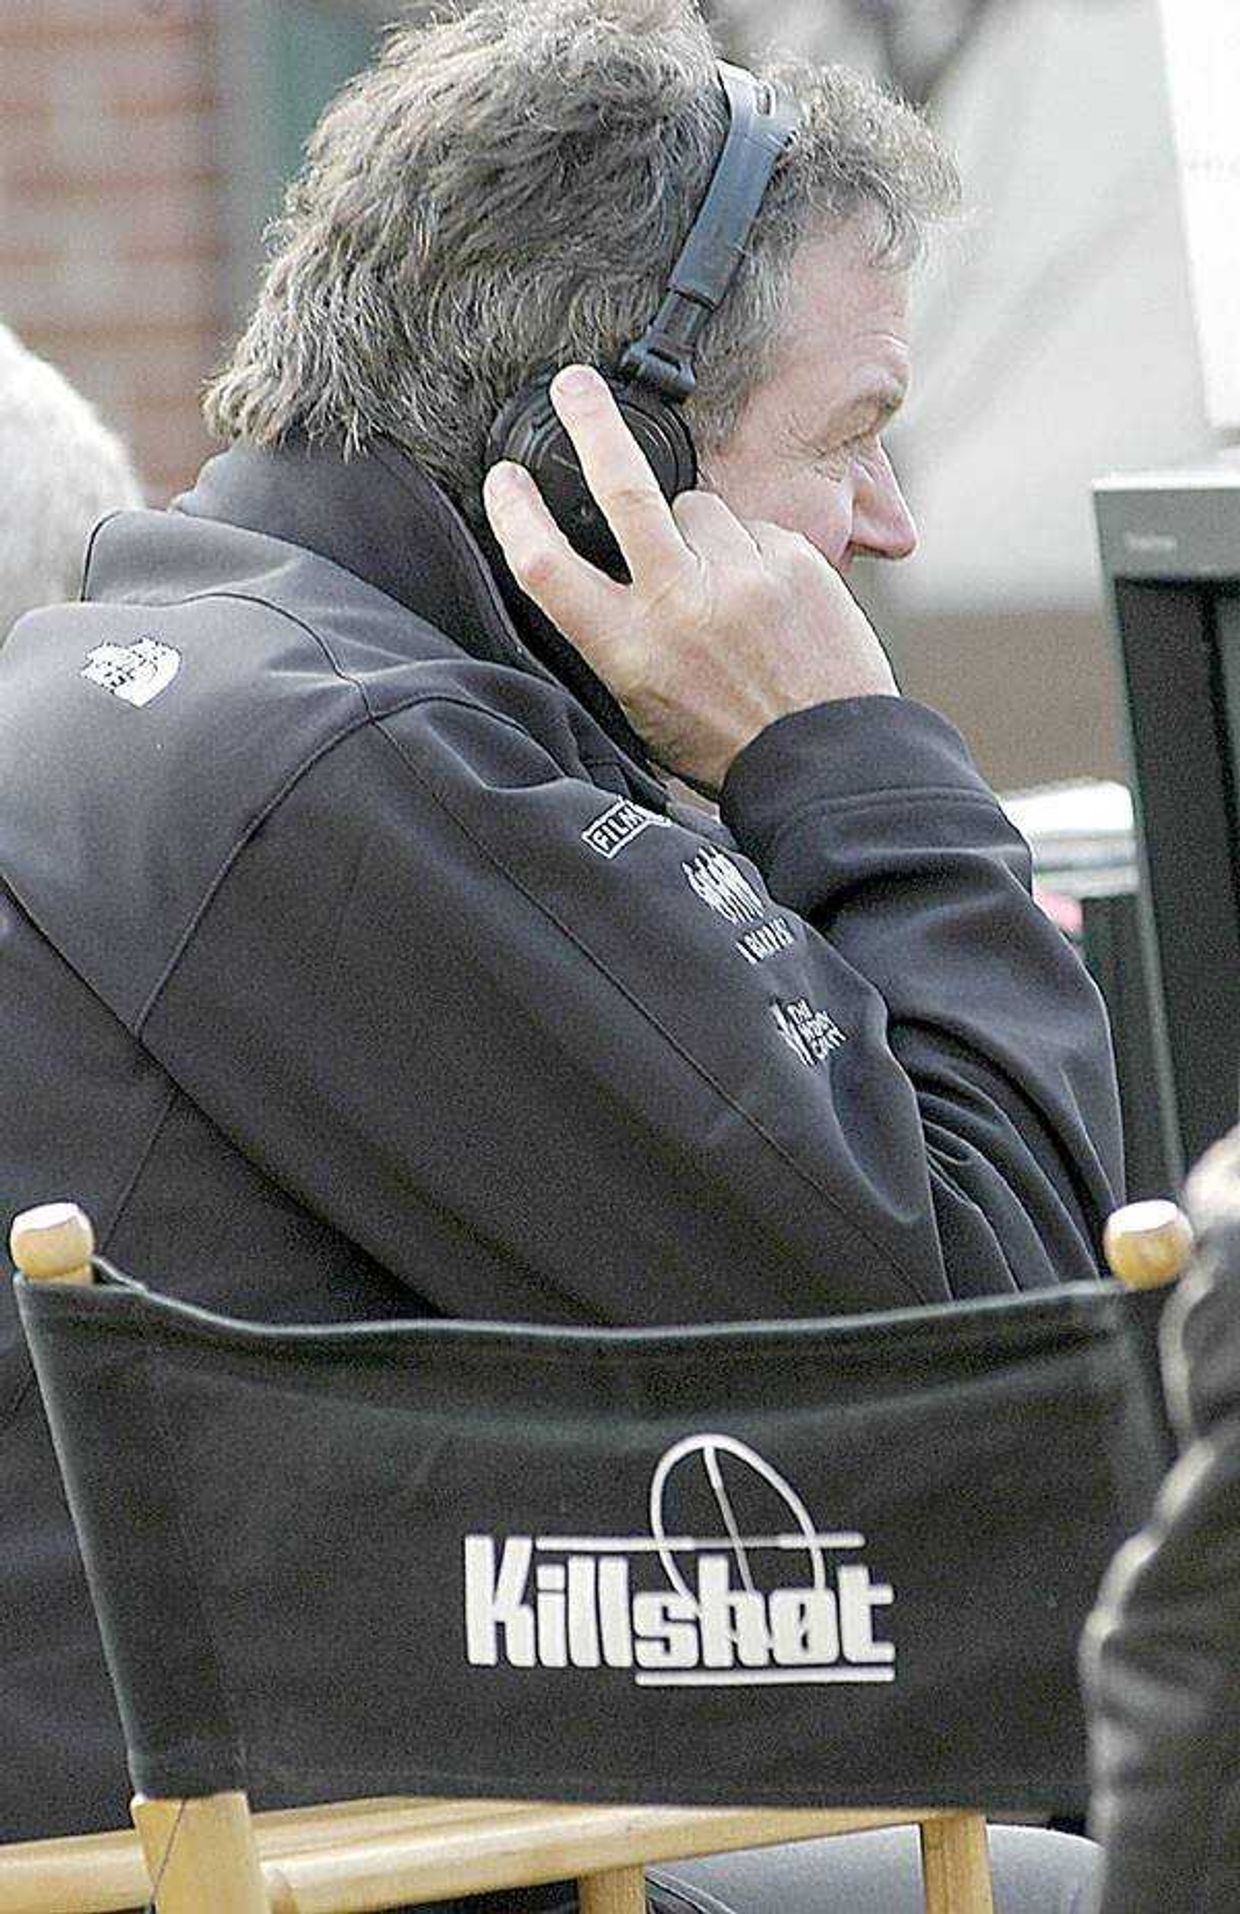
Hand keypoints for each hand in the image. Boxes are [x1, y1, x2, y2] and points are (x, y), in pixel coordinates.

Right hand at [482, 363, 897, 794]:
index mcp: (627, 650)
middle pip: (623, 488)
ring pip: (699, 508)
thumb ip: (618, 637)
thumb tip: (594, 574)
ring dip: (701, 532)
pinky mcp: (792, 561)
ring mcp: (739, 578)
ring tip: (727, 592)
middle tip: (574, 384)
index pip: (546, 566)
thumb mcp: (643, 707)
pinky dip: (752, 552)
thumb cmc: (726, 741)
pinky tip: (767, 600)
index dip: (515, 514)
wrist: (824, 760)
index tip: (504, 479)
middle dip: (591, 424)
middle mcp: (677, 606)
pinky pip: (754, 528)